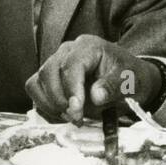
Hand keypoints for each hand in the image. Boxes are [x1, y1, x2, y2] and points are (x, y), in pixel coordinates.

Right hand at [26, 35, 162, 123]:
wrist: (128, 81)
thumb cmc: (130, 78)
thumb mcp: (130, 82)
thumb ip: (113, 86)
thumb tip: (95, 96)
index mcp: (89, 47)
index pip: (71, 64)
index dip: (71, 89)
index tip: (76, 110)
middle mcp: (68, 51)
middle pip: (48, 72)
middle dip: (59, 99)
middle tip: (76, 117)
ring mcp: (56, 63)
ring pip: (37, 82)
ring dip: (50, 104)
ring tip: (71, 117)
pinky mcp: (50, 78)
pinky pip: (35, 90)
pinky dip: (45, 106)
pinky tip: (63, 115)